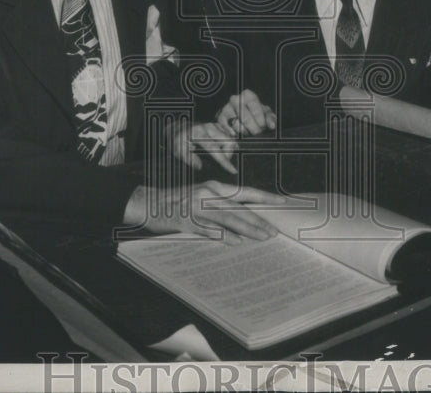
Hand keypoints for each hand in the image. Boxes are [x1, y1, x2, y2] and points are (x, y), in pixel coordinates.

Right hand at [124, 181, 286, 243]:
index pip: (245, 192)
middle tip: (274, 232)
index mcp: (214, 188)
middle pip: (239, 209)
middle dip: (258, 221)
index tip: (282, 201)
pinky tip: (236, 242)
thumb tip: (243, 222)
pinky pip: (210, 231)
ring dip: (248, 230)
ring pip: (229, 220)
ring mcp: (198, 209)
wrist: (148, 202)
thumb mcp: (201, 197)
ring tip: (262, 238)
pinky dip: (224, 236)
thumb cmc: (178, 201)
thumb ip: (220, 207)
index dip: (264, 196)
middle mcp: (208, 196)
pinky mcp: (188, 222)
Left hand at [164, 118, 238, 173]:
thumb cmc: (176, 140)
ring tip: (218, 155)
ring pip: (230, 138)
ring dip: (228, 149)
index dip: (225, 161)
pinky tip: (219, 147)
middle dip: (229, 154)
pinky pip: (228, 135)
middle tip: (220, 162)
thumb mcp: (177, 151)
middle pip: (229, 142)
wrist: (176, 128)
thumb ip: (189, 159)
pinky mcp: (216, 125)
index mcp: (199, 134)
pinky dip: (227, 143)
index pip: (216, 149)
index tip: (233, 170)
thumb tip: (202, 167)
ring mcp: (214, 125)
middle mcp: (209, 127)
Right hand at [216, 89, 275, 135]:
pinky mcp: (219, 119)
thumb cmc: (255, 114)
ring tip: (249, 133)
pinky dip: (236, 136)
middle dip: (254, 130)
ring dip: (245, 134)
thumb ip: (271, 118)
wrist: (239, 115)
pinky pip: (229, 132)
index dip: (261, 121)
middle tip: (257, 133)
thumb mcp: (265, 113)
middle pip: (246, 119)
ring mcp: (225, 109)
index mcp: (248, 95)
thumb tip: (272, 125)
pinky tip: (240, 135)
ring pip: (237, 127)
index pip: (256, 110)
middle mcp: (235, 99)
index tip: (263, 127)